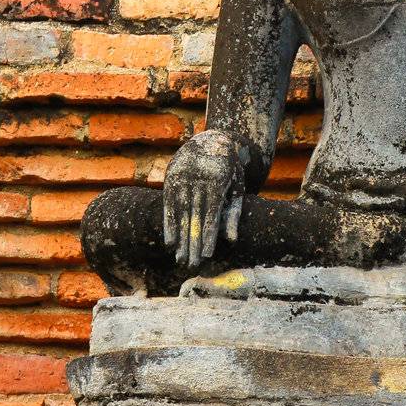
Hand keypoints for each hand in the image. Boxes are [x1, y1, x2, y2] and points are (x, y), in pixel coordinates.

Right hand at [163, 132, 243, 269]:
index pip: (211, 213)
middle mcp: (197, 177)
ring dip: (180, 238)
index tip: (207, 256)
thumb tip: (231, 241)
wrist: (213, 140)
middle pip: (194, 216)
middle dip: (193, 243)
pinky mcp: (171, 176)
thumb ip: (234, 214)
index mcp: (217, 179)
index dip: (208, 235)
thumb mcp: (237, 188)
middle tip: (192, 266)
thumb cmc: (230, 171)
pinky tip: (170, 243)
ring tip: (180, 259)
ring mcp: (182, 175)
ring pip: (180, 213)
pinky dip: (169, 225)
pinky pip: (168, 205)